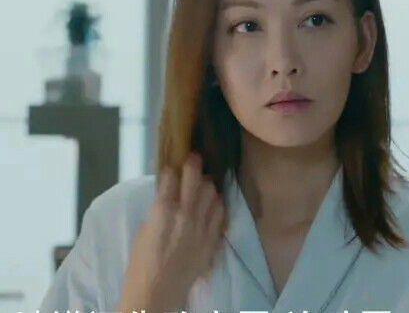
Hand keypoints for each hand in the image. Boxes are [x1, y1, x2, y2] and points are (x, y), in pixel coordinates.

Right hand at [116, 151, 226, 312]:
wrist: (156, 296)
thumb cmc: (142, 265)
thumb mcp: (144, 231)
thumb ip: (159, 209)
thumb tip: (168, 193)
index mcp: (163, 211)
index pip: (171, 178)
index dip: (172, 168)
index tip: (174, 164)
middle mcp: (186, 214)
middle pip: (196, 179)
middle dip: (194, 164)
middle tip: (194, 158)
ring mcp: (202, 227)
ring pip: (213, 193)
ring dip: (207, 184)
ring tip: (204, 182)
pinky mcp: (212, 240)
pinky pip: (221, 213)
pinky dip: (217, 204)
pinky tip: (214, 202)